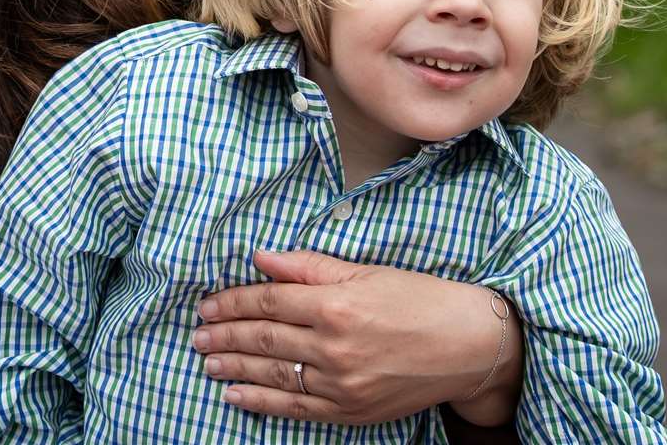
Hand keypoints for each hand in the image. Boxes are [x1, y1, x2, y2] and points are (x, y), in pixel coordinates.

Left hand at [192, 250, 520, 426]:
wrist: (469, 346)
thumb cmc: (419, 299)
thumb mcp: (364, 271)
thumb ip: (308, 265)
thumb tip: (261, 257)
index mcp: (336, 304)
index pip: (268, 301)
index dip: (233, 302)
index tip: (207, 304)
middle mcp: (335, 345)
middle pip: (264, 340)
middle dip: (225, 336)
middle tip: (196, 334)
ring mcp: (342, 382)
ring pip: (273, 375)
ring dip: (234, 368)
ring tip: (207, 361)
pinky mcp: (351, 410)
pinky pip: (295, 408)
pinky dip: (261, 402)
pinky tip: (236, 396)